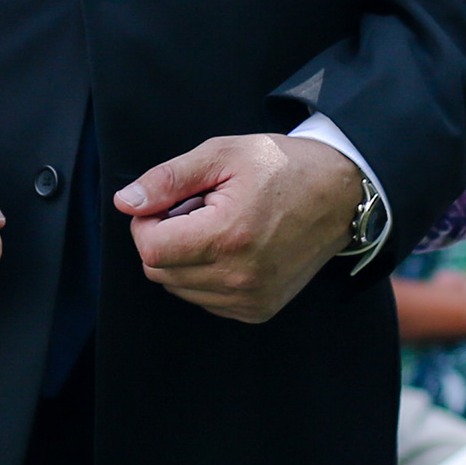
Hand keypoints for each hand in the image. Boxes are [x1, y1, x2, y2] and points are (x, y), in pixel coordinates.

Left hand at [116, 133, 363, 324]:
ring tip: (218, 226)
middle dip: (164, 238)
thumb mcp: (222, 154)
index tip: (167, 201)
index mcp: (229, 236)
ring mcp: (251, 299)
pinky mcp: (258, 310)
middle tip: (196, 209)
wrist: (340, 194)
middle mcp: (240, 277)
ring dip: (184, 257)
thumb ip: (168, 180)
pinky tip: (230, 246)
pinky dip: (204, 274)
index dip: (146, 222)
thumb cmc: (282, 166)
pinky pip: (204, 299)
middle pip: (159, 271)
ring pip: (179, 288)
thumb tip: (125, 202)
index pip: (151, 249)